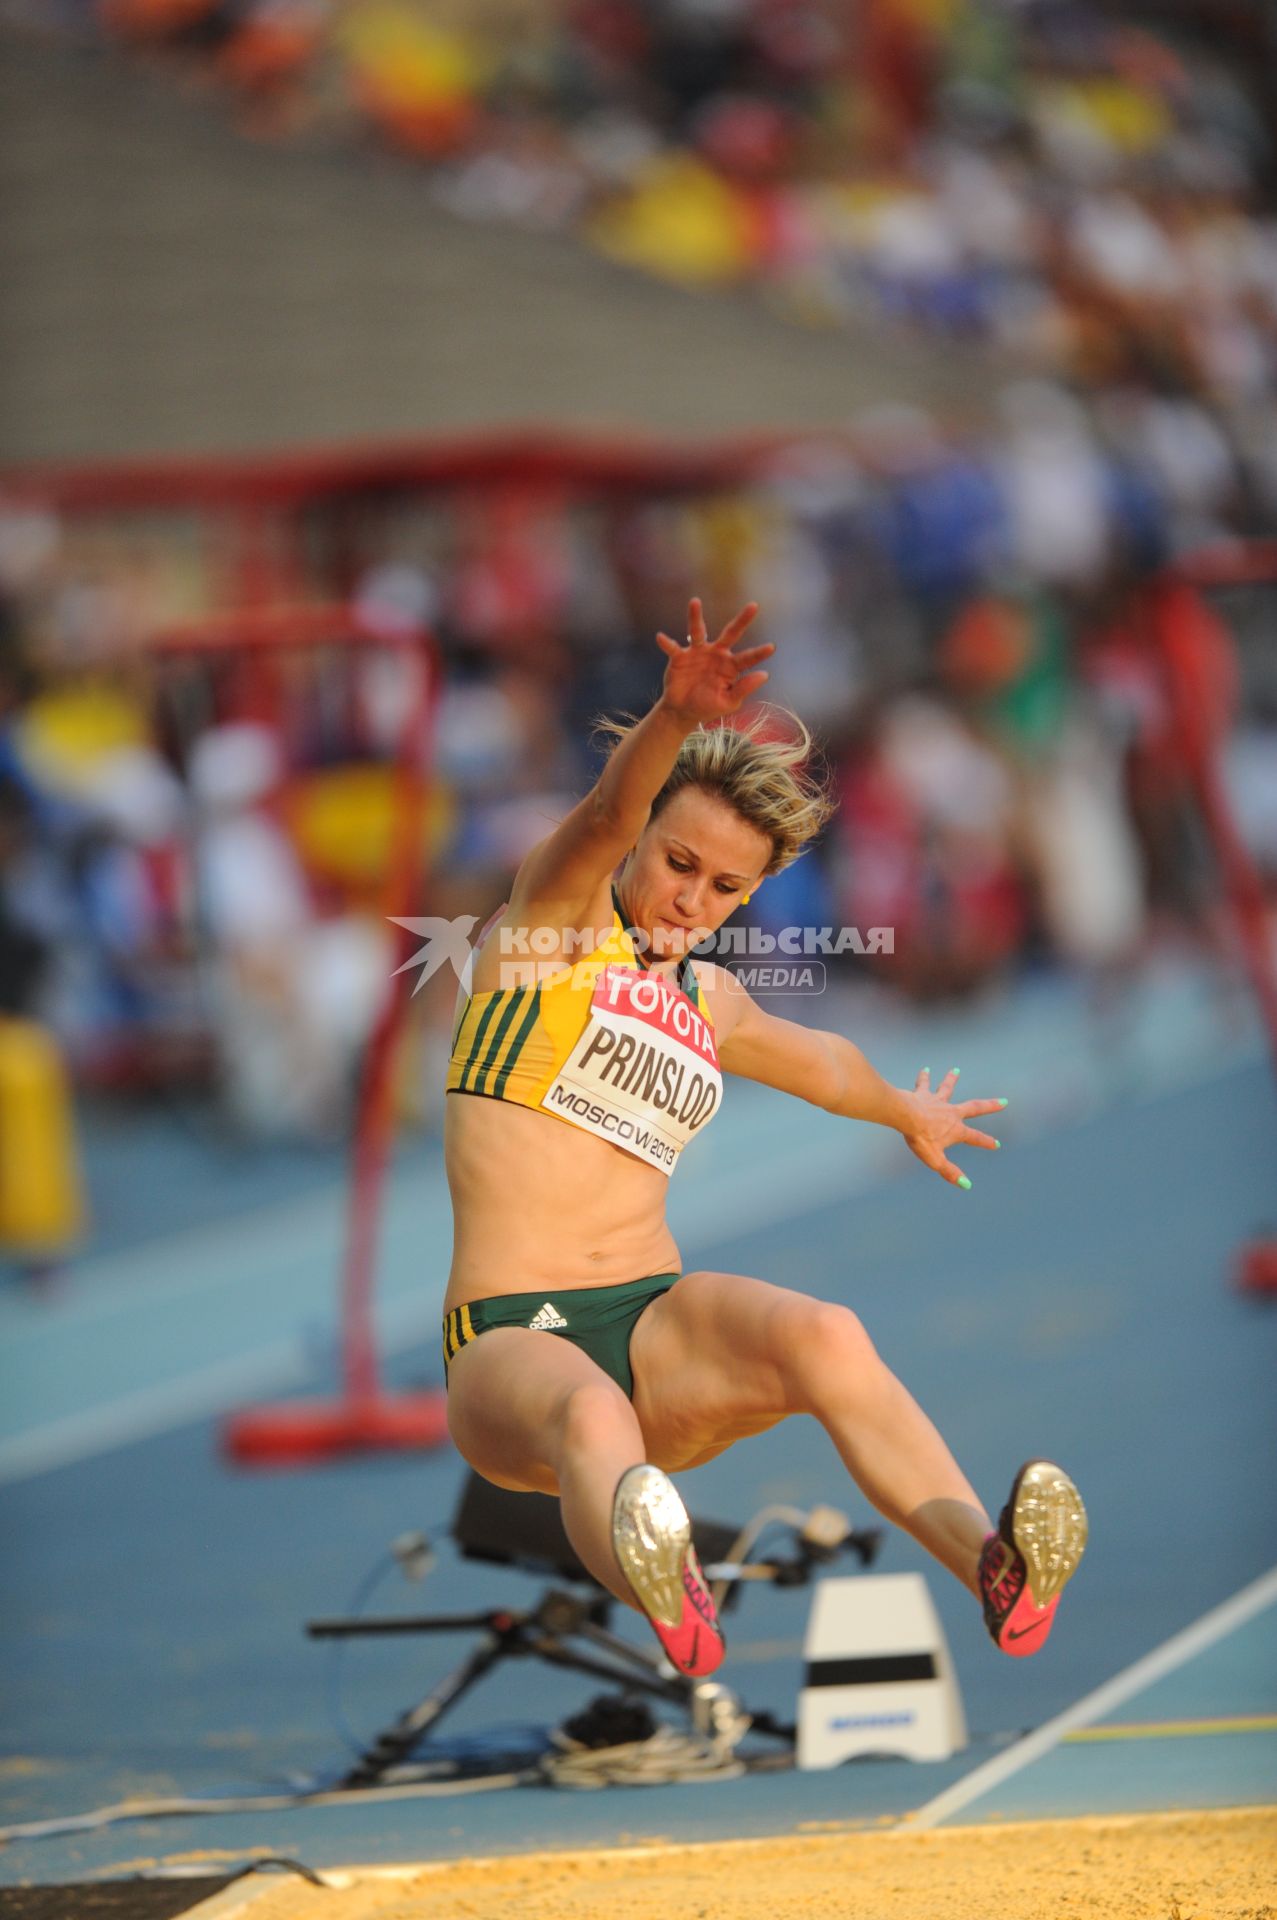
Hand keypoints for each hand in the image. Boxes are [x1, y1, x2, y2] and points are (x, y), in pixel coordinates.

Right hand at [656, 598, 773, 724]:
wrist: (682, 711)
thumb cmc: (707, 707)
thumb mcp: (729, 702)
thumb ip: (745, 688)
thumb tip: (765, 675)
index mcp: (731, 666)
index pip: (748, 658)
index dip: (759, 654)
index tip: (771, 648)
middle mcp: (717, 654)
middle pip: (731, 633)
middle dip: (742, 620)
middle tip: (754, 606)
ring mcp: (698, 653)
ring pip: (698, 631)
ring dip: (695, 617)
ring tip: (694, 602)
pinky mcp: (680, 657)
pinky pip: (673, 647)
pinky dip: (667, 643)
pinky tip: (661, 638)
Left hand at [899, 1067, 1005, 1190]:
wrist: (906, 1117)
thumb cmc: (921, 1139)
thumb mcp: (936, 1160)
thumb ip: (950, 1172)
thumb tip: (967, 1185)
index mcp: (956, 1130)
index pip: (975, 1138)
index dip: (986, 1142)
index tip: (997, 1144)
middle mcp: (951, 1113)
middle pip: (974, 1108)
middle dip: (990, 1106)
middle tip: (1003, 1102)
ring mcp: (938, 1102)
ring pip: (947, 1089)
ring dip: (952, 1080)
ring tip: (956, 1070)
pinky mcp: (923, 1094)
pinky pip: (924, 1084)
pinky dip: (924, 1077)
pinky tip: (925, 1069)